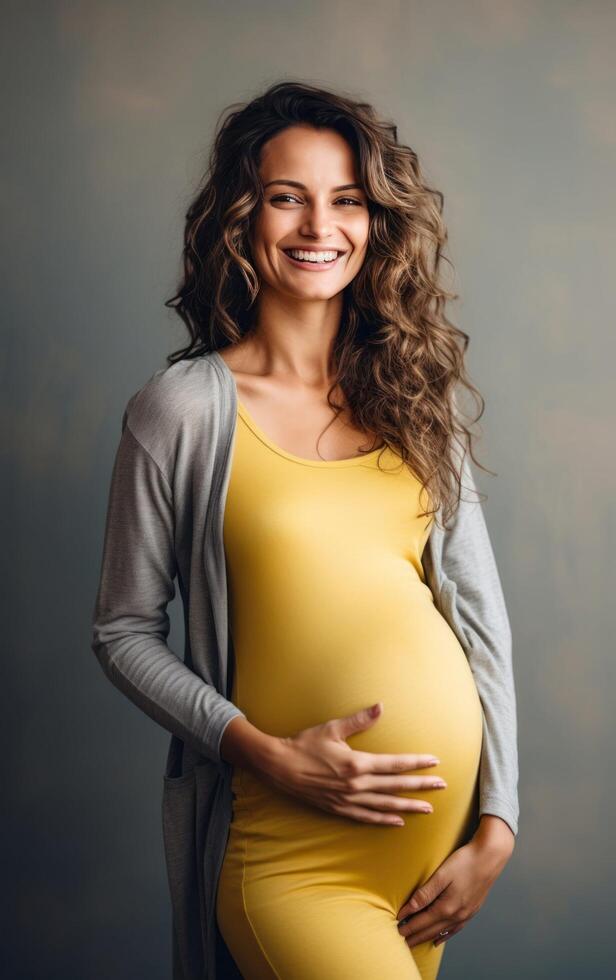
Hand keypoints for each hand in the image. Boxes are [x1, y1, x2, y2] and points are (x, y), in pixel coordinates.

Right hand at [258, 701, 447, 825]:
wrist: (279, 766)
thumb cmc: (305, 744)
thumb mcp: (332, 728)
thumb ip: (359, 720)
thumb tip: (381, 706)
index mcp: (357, 763)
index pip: (395, 764)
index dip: (416, 763)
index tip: (435, 763)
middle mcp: (356, 784)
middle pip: (395, 786)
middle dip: (420, 786)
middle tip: (442, 786)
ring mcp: (348, 800)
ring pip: (385, 805)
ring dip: (408, 806)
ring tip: (427, 809)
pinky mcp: (338, 809)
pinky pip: (366, 817)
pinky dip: (384, 820)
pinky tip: (397, 821)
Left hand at [396, 828, 513, 947]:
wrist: (490, 856)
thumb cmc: (465, 861)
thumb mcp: (442, 875)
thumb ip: (424, 894)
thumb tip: (407, 910)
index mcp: (447, 908)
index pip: (422, 923)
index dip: (408, 928)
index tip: (395, 931)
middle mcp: (457, 915)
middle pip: (431, 930)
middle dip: (415, 936)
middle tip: (401, 941)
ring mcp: (466, 914)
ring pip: (442, 931)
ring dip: (427, 937)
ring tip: (415, 942)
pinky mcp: (472, 910)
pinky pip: (455, 929)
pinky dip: (445, 935)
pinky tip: (439, 939)